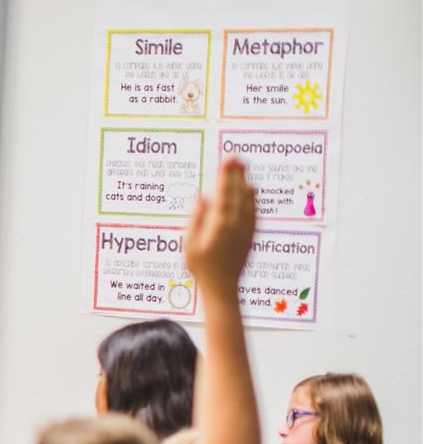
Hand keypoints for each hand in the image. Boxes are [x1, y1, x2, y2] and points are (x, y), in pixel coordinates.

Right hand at [183, 157, 255, 291]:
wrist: (222, 287)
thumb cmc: (201, 268)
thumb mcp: (190, 245)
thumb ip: (196, 219)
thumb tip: (202, 198)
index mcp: (220, 224)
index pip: (224, 193)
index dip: (225, 175)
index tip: (226, 160)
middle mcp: (236, 224)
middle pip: (237, 192)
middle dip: (235, 174)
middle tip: (234, 156)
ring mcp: (245, 229)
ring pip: (247, 200)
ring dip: (243, 182)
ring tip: (241, 167)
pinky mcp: (250, 234)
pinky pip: (253, 210)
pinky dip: (251, 197)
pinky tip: (250, 189)